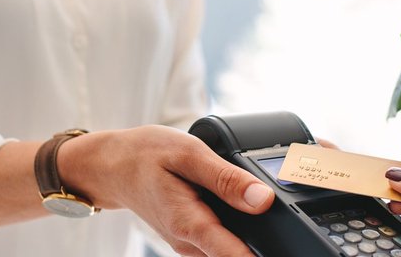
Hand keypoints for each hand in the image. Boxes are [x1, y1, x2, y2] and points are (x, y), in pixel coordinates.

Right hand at [59, 125, 273, 256]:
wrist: (111, 167)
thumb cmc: (143, 155)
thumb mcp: (187, 153)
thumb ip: (226, 178)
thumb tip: (264, 200)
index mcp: (190, 224)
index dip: (263, 256)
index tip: (289, 252)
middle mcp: (190, 244)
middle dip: (266, 245)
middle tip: (286, 228)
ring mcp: (190, 245)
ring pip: (231, 252)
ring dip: (253, 239)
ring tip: (266, 212)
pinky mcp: (193, 240)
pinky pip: (222, 244)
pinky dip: (237, 232)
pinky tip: (242, 209)